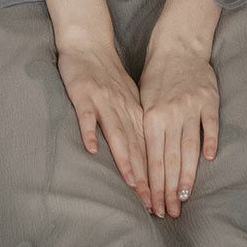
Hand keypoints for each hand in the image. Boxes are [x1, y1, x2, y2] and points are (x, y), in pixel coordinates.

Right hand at [54, 33, 153, 213]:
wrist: (89, 43)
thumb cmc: (108, 74)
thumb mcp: (130, 97)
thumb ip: (137, 122)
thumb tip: (150, 151)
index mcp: (136, 111)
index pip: (149, 148)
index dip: (156, 175)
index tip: (162, 199)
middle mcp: (123, 109)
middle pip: (137, 148)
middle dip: (146, 178)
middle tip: (152, 203)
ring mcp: (103, 102)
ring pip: (117, 134)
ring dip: (125, 160)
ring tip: (132, 183)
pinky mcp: (83, 95)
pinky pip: (86, 116)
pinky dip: (89, 131)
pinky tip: (90, 149)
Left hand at [138, 33, 219, 216]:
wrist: (178, 46)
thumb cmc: (157, 76)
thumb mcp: (142, 100)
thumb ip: (145, 129)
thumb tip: (143, 162)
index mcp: (151, 117)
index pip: (152, 159)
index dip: (153, 185)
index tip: (153, 205)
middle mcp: (170, 115)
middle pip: (169, 159)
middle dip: (168, 189)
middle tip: (169, 212)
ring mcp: (191, 108)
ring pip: (189, 148)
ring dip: (187, 175)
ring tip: (185, 197)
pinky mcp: (208, 101)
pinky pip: (210, 126)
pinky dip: (209, 142)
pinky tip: (208, 162)